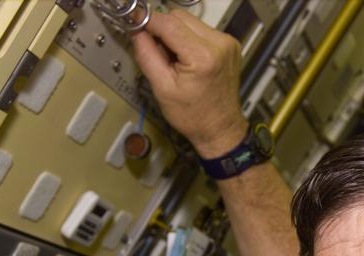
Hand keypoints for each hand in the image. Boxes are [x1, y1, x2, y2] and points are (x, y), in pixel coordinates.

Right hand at [131, 9, 249, 158]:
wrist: (220, 128)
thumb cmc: (193, 116)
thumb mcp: (162, 88)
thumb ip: (147, 54)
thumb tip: (136, 30)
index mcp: (203, 56)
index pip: (168, 23)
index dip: (148, 20)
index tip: (134, 21)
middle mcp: (219, 44)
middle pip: (179, 17)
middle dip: (162, 29)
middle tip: (157, 52)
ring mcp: (227, 43)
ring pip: (190, 21)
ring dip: (175, 34)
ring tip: (174, 60)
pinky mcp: (229, 44)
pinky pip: (201, 30)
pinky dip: (188, 39)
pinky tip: (187, 59)